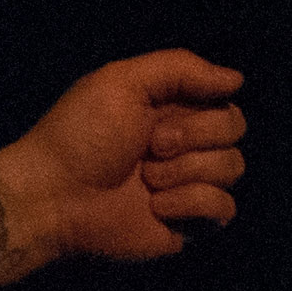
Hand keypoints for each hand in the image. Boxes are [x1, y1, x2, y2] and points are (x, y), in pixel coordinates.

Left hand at [0, 50, 246, 263]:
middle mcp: (185, 145)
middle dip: (191, 138)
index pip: (225, 102)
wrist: (54, 195)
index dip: (202, 111)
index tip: (157, 119)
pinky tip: (154, 207)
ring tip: (144, 179)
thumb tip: (237, 79)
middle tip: (149, 148)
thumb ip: (181, 68)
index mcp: (171, 110)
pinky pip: (225, 209)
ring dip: (183, 171)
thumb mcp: (121, 80)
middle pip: (235, 132)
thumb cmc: (80, 135)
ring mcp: (188, 184)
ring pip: (232, 168)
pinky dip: (189, 204)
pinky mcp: (188, 222)